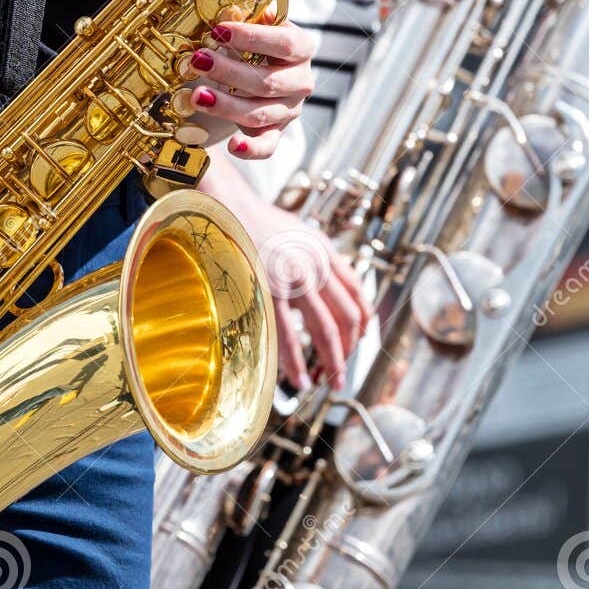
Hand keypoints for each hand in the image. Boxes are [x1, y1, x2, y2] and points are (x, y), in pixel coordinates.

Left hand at [186, 19, 316, 160]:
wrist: (266, 74)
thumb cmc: (259, 47)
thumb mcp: (260, 26)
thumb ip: (255, 17)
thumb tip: (244, 9)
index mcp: (302, 50)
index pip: (284, 44)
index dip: (252, 37)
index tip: (219, 30)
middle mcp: (301, 82)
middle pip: (268, 81)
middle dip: (229, 72)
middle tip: (198, 61)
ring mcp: (289, 111)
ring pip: (260, 113)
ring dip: (226, 105)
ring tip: (197, 95)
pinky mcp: (275, 133)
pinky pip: (267, 147)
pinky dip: (250, 149)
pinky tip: (232, 145)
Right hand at [242, 202, 371, 389]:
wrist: (226, 204)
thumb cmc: (253, 220)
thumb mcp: (296, 231)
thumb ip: (312, 254)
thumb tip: (322, 278)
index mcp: (324, 250)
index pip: (357, 291)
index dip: (363, 320)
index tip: (360, 338)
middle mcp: (316, 265)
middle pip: (347, 316)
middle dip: (350, 349)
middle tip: (344, 372)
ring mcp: (295, 279)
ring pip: (326, 329)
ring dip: (332, 361)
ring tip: (330, 383)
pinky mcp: (270, 290)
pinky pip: (289, 335)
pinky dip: (297, 362)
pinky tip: (299, 378)